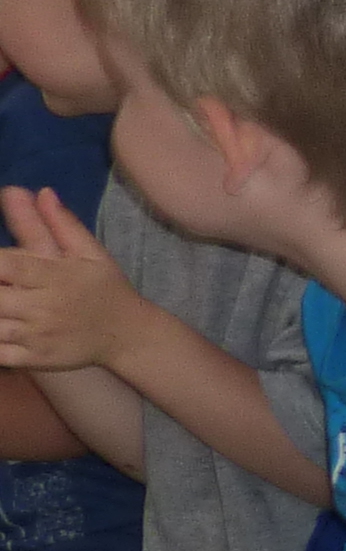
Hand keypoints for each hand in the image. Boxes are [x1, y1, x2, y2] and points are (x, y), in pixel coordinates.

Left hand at [0, 189, 142, 372]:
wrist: (128, 334)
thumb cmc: (105, 288)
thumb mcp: (91, 252)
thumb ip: (62, 223)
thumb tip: (40, 191)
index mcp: (54, 276)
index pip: (7, 265)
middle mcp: (44, 306)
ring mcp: (39, 336)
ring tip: (1, 302)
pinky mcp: (36, 359)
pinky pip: (1, 355)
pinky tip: (0, 327)